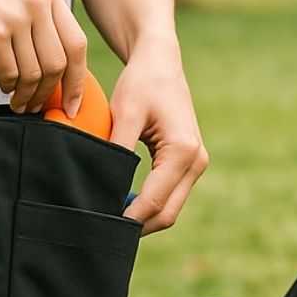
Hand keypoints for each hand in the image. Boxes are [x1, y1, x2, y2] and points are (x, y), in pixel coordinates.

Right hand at [0, 0, 87, 114]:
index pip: (77, 44)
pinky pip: (11, 73)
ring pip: (35, 73)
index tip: (73, 103)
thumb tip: (60, 66)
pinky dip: (9, 87)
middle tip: (39, 107)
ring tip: (19, 103)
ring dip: (28, 95)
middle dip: (50, 93)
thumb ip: (42, 18)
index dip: (78, 80)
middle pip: (58, 64)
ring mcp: (15, 17)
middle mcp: (37, 3)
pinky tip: (4, 87)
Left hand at [108, 47, 207, 234]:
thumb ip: (117, 151)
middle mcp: (196, 161)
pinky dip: (148, 206)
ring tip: (108, 222)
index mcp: (183, 151)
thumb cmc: (141, 83)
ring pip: (170, 209)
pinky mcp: (189, 164)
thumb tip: (103, 190)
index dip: (127, 220)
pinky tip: (122, 205)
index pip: (154, 201)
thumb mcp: (125, 114)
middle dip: (136, 227)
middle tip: (101, 234)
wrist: (160, 62)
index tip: (99, 229)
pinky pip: (170, 196)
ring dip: (142, 219)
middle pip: (167, 214)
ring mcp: (196, 164)